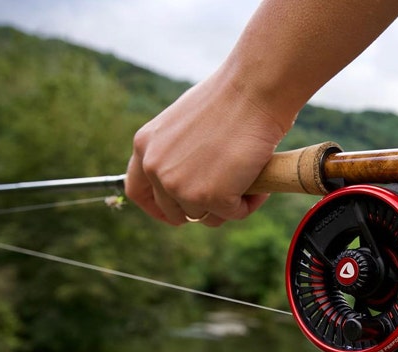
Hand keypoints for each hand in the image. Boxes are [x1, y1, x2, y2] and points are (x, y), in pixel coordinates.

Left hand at [125, 71, 289, 226]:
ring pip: (204, 215)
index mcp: (145, 146)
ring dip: (228, 205)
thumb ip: (175, 152)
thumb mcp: (183, 124)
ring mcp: (180, 186)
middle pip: (173, 210)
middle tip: (226, 196)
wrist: (253, 91)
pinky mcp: (211, 197)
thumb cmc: (228, 99)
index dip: (156, 208)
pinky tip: (260, 180)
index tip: (176, 214)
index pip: (137, 191)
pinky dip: (250, 202)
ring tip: (248, 180)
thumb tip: (189, 177)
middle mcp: (156, 168)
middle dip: (200, 209)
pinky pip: (234, 213)